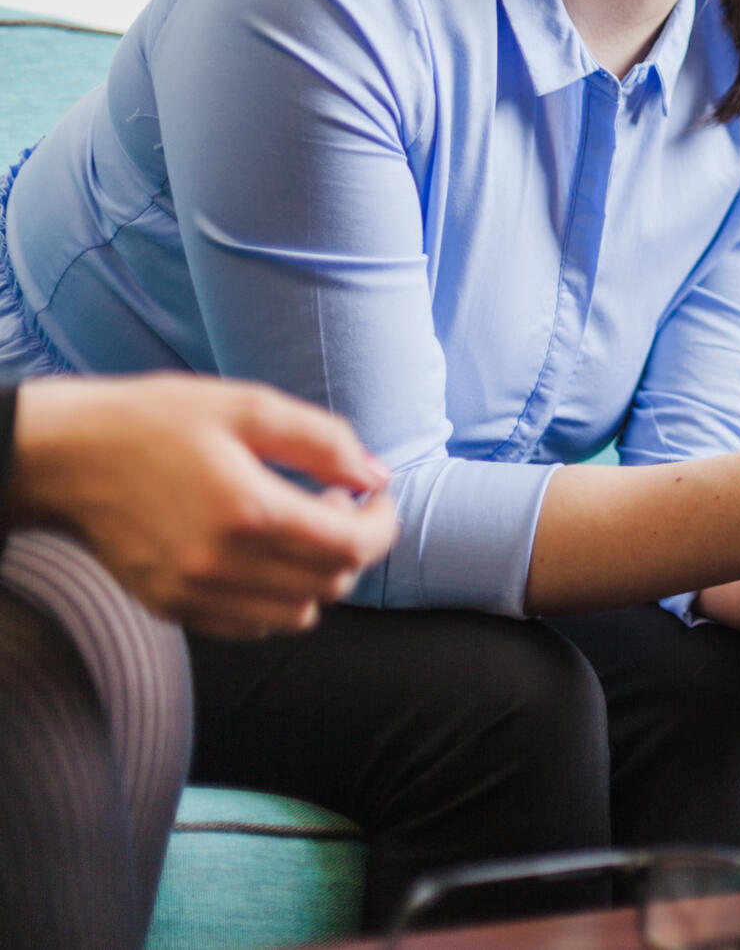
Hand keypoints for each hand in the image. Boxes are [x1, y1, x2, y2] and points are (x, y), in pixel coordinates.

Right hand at [8, 377, 398, 638]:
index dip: (382, 523)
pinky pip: (251, 625)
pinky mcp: (171, 607)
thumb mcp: (247, 406)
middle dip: (353, 543)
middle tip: (331, 500)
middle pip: (332, 583)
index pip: (352, 547)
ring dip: (317, 575)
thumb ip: (323, 441)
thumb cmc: (156, 421)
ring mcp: (192, 593)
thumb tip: (376, 477)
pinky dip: (276, 598)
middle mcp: (221, 564)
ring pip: (297, 614)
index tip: (375, 495)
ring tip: (296, 527)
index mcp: (247, 510)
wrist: (64, 457)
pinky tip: (261, 554)